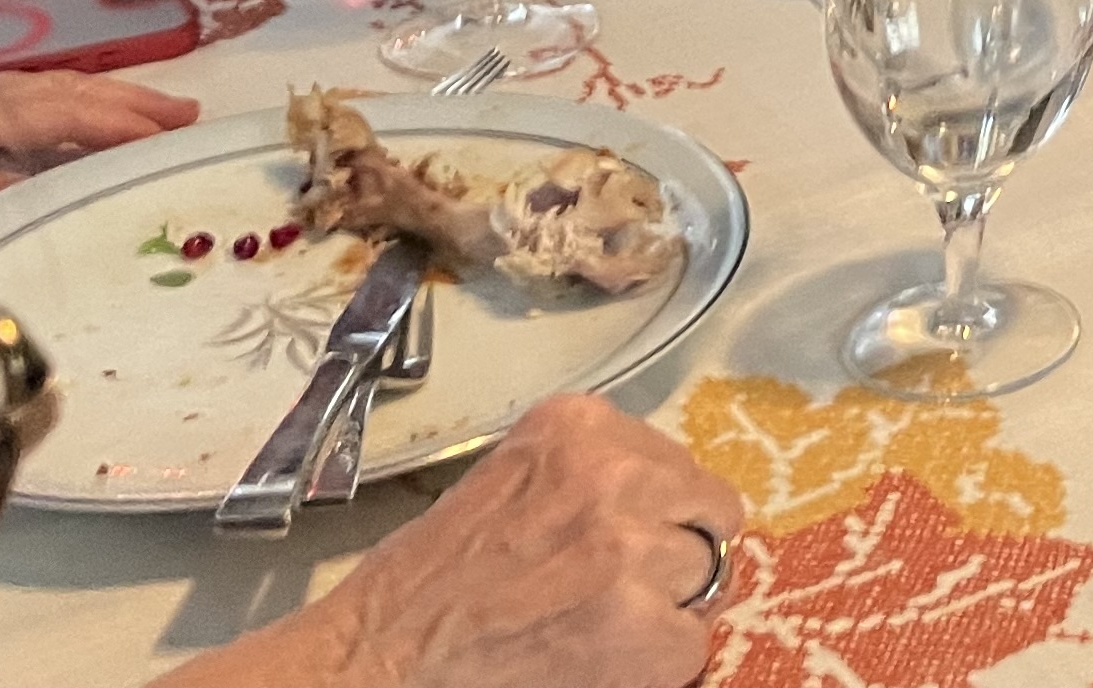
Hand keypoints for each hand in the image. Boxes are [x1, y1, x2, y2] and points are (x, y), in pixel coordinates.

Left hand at [0, 71, 200, 234]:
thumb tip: (37, 184)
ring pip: (22, 97)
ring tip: (145, 116)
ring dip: (88, 104)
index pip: (40, 113)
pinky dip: (46, 116)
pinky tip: (61, 132)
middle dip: (115, 100)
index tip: (168, 127)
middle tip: (182, 113)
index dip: (106, 118)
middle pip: (40, 93)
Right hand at [306, 396, 745, 687]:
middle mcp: (617, 476)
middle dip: (677, 550)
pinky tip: (600, 662)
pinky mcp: (643, 628)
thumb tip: (662, 497)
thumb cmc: (430, 581)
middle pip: (708, 512)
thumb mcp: (513, 478)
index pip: (675, 461)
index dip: (661, 510)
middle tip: (623, 588)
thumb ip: (588, 474)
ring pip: (708, 578)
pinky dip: (658, 664)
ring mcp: (633, 551)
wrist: (383, 658)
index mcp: (581, 428)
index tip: (629, 536)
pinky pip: (692, 644)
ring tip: (601, 625)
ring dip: (668, 607)